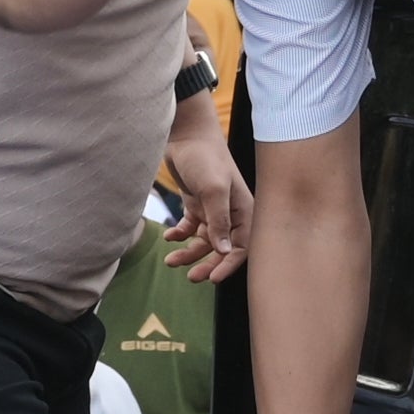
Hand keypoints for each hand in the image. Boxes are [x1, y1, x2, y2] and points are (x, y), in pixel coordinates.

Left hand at [161, 125, 253, 281]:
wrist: (185, 135)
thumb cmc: (205, 158)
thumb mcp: (213, 190)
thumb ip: (219, 221)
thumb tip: (224, 250)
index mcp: (244, 210)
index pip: (243, 247)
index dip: (229, 265)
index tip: (212, 278)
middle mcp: (231, 213)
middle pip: (222, 249)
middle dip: (207, 264)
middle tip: (191, 277)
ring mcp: (213, 210)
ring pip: (204, 242)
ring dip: (189, 253)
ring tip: (171, 261)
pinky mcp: (196, 205)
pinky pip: (190, 229)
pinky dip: (180, 236)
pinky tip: (169, 237)